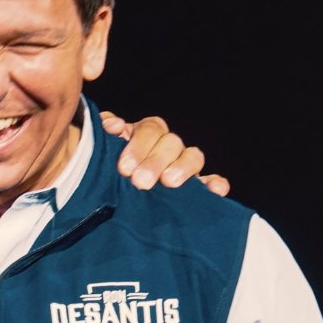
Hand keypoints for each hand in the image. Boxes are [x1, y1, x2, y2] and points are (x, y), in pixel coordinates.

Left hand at [100, 111, 229, 195]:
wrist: (112, 198)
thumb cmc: (110, 168)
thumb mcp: (105, 151)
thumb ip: (107, 135)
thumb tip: (113, 125)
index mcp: (148, 133)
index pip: (151, 130)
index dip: (139, 146)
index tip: (124, 168)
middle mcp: (169, 146)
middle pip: (171, 143)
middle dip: (155, 161)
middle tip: (140, 181)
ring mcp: (186, 165)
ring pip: (194, 157)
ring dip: (183, 168)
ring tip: (169, 182)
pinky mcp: (199, 187)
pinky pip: (213, 182)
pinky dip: (216, 184)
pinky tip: (214, 190)